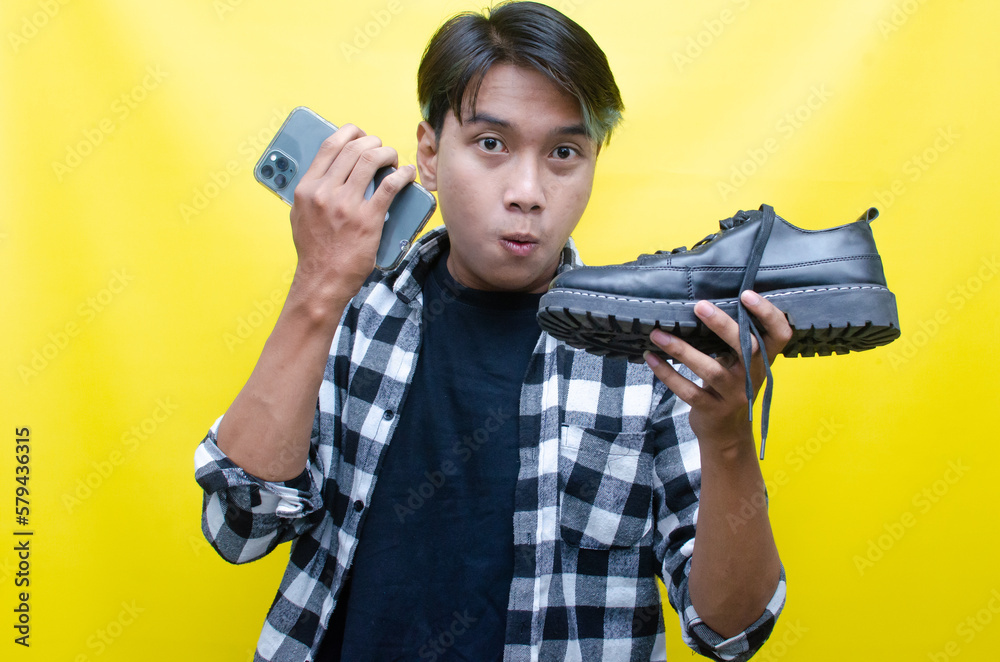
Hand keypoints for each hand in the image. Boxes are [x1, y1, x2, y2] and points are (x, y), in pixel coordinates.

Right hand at [289, 124, 416, 300]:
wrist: (322, 281)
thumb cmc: (314, 251)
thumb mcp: (300, 215)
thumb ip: (311, 192)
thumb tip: (325, 173)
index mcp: (307, 188)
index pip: (330, 146)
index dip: (350, 133)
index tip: (360, 136)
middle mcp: (325, 192)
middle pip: (353, 148)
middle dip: (373, 142)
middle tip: (381, 149)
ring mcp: (346, 205)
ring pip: (372, 160)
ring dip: (388, 153)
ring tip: (393, 159)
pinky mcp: (368, 220)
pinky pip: (390, 186)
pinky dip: (402, 174)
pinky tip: (406, 173)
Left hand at [644, 291, 791, 452]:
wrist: (728, 435)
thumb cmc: (731, 388)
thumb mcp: (741, 365)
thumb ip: (734, 341)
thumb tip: (704, 303)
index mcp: (763, 360)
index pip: (780, 334)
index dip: (769, 314)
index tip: (747, 294)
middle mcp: (753, 377)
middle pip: (748, 348)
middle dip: (724, 325)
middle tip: (699, 306)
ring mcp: (734, 396)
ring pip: (711, 370)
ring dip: (681, 350)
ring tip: (658, 333)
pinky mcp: (713, 410)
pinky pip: (689, 391)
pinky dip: (668, 374)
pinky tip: (651, 358)